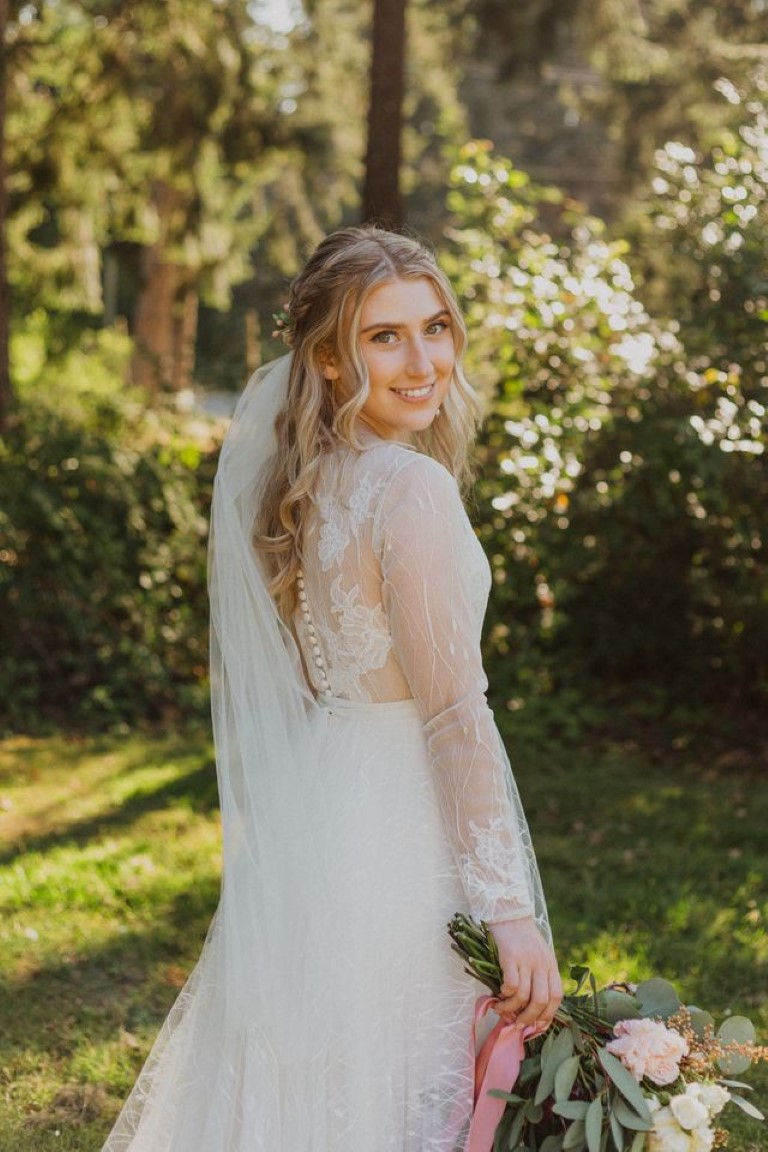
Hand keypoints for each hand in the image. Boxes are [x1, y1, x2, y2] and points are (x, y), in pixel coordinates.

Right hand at [489, 916, 562, 1032]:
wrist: (509, 912)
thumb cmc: (521, 936)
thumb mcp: (538, 954)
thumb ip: (538, 975)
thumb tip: (529, 1005)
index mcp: (551, 965)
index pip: (557, 996)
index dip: (548, 1015)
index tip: (537, 1026)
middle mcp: (541, 964)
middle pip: (542, 1000)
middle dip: (529, 1018)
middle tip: (518, 1024)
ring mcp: (527, 960)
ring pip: (525, 996)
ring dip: (512, 1009)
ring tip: (502, 1010)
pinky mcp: (510, 957)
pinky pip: (511, 985)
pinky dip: (505, 994)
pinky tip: (498, 993)